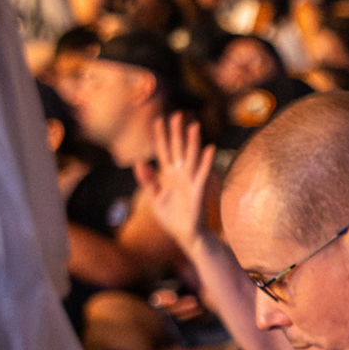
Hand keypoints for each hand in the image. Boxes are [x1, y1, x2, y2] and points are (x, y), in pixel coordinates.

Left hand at [139, 113, 217, 249]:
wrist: (185, 235)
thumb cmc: (171, 218)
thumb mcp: (154, 198)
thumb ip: (147, 180)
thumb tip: (139, 162)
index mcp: (168, 175)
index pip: (163, 151)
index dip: (160, 136)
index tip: (157, 120)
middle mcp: (180, 175)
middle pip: (178, 149)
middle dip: (176, 132)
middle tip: (176, 114)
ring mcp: (190, 181)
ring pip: (191, 157)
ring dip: (193, 142)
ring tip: (193, 125)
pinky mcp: (198, 191)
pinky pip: (202, 174)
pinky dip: (205, 162)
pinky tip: (209, 149)